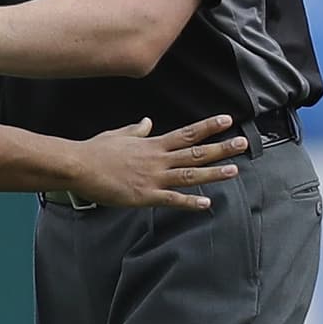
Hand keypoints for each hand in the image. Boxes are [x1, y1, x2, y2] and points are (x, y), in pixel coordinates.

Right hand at [70, 114, 247, 209]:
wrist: (79, 165)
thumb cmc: (95, 150)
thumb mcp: (118, 135)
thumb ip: (136, 130)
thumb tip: (147, 121)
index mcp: (151, 144)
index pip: (186, 133)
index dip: (208, 127)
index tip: (227, 121)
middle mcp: (157, 159)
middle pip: (195, 152)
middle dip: (221, 148)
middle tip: (243, 143)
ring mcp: (153, 177)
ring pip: (189, 173)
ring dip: (213, 172)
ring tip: (235, 169)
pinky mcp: (145, 195)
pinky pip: (172, 199)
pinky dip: (190, 202)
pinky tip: (206, 203)